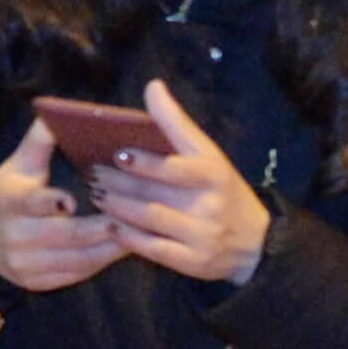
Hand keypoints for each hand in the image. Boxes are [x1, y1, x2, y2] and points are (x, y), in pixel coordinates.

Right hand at [0, 118, 127, 291]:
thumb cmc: (7, 191)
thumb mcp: (18, 163)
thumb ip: (40, 139)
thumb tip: (61, 109)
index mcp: (9, 201)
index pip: (29, 203)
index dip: (49, 203)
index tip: (71, 200)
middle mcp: (14, 236)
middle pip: (65, 236)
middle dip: (101, 227)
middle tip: (133, 215)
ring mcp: (25, 264)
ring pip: (77, 259)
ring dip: (110, 247)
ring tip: (139, 231)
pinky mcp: (36, 283)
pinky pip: (76, 274)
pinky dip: (101, 261)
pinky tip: (123, 247)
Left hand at [92, 80, 270, 286]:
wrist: (255, 242)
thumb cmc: (221, 189)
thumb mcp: (208, 154)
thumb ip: (177, 123)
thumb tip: (152, 86)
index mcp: (214, 173)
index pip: (175, 166)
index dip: (145, 162)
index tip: (117, 154)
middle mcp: (210, 204)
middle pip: (155, 193)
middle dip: (119, 182)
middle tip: (92, 173)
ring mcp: (203, 235)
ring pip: (150, 219)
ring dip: (118, 207)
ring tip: (97, 194)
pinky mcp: (194, 262)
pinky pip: (154, 249)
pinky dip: (129, 237)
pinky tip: (111, 226)